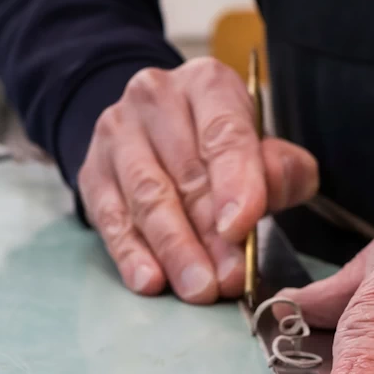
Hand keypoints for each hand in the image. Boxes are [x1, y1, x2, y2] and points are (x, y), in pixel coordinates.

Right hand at [79, 58, 318, 302]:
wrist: (154, 130)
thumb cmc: (218, 144)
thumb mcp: (261, 145)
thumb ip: (279, 169)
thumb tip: (269, 194)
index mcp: (206, 84)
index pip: (223, 132)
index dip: (235, 182)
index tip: (240, 227)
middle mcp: (156, 98)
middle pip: (186, 173)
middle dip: (210, 234)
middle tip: (229, 278)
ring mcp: (118, 133)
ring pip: (147, 197)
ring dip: (174, 249)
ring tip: (197, 289)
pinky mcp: (93, 170)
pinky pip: (112, 217)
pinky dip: (131, 253)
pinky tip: (149, 279)